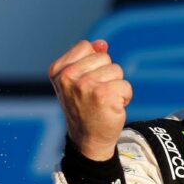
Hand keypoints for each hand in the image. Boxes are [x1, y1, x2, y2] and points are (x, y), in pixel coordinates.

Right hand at [48, 39, 131, 160]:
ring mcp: (84, 85)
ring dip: (116, 87)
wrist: (88, 140)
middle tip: (96, 96)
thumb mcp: (79, 80)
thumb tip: (102, 43)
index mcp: (58, 70)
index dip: (94, 64)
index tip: (85, 85)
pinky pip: (126, 85)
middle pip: (104, 57)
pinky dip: (125, 98)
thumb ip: (88, 58)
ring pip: (117, 70)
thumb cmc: (85, 108)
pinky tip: (112, 109)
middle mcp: (68, 77)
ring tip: (104, 102)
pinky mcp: (103, 95)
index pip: (86, 47)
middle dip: (107, 75)